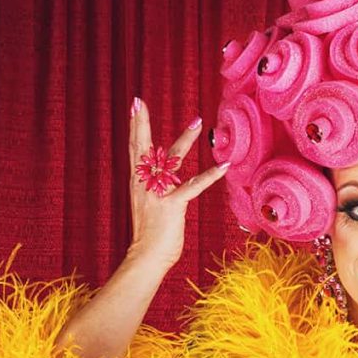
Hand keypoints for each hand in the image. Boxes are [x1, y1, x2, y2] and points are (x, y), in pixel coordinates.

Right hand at [126, 98, 228, 268]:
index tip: (135, 106)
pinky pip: (193, 187)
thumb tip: (164, 179)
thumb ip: (155, 189)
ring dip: (185, 140)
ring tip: (197, 122)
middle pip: (141, 148)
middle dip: (140, 123)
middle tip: (139, 101)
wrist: (145, 257)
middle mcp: (144, 185)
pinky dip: (209, 176)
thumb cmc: (150, 234)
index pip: (135, 150)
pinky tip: (223, 165)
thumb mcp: (149, 206)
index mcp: (138, 183)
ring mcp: (158, 194)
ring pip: (171, 161)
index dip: (135, 127)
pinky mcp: (173, 205)